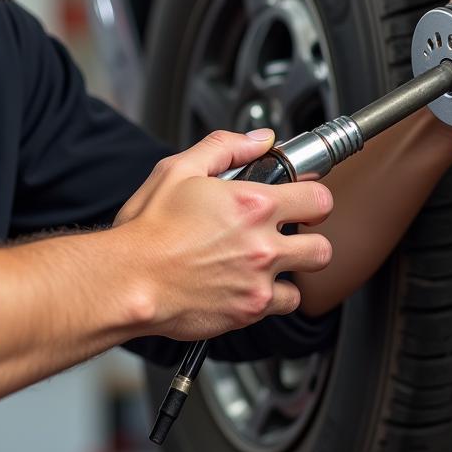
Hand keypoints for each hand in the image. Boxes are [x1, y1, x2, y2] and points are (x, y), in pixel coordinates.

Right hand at [112, 129, 332, 340]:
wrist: (128, 279)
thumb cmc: (147, 229)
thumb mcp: (178, 170)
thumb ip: (225, 148)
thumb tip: (259, 140)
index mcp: (253, 205)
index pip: (319, 199)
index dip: (313, 196)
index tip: (303, 198)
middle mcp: (262, 245)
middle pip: (322, 245)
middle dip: (310, 236)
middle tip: (290, 232)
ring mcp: (258, 281)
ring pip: (306, 277)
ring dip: (293, 267)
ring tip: (269, 259)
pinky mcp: (249, 311)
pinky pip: (282, 305)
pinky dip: (272, 296)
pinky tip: (249, 282)